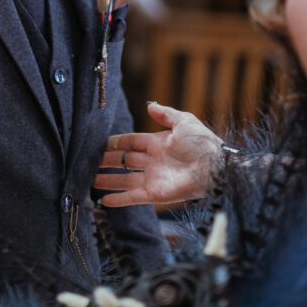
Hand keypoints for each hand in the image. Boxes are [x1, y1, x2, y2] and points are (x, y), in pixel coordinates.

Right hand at [94, 102, 222, 206]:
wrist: (215, 166)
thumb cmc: (202, 142)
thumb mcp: (184, 121)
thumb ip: (165, 114)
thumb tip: (149, 105)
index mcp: (159, 143)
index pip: (133, 143)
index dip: (118, 143)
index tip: (102, 144)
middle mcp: (154, 161)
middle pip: (125, 161)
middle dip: (109, 162)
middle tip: (92, 162)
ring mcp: (154, 178)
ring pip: (125, 180)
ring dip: (109, 181)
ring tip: (92, 180)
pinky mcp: (155, 194)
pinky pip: (133, 197)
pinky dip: (119, 199)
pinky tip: (104, 201)